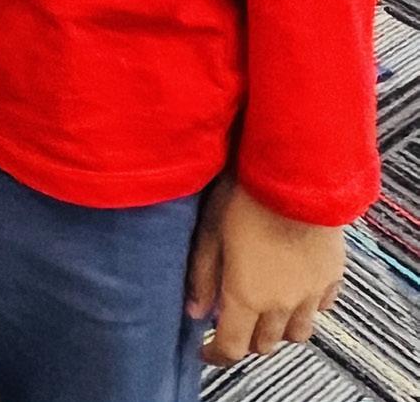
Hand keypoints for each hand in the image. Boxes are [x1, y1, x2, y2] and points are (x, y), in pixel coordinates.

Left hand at [187, 176, 344, 364]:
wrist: (297, 174)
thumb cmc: (246, 196)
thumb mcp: (210, 230)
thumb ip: (202, 275)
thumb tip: (195, 311)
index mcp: (246, 297)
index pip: (231, 347)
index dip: (216, 354)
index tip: (205, 349)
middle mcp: (281, 305)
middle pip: (264, 344)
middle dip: (246, 338)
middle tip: (232, 319)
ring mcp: (311, 293)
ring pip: (296, 333)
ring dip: (278, 329)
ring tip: (265, 308)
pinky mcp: (332, 276)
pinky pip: (321, 308)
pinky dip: (307, 308)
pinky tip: (295, 290)